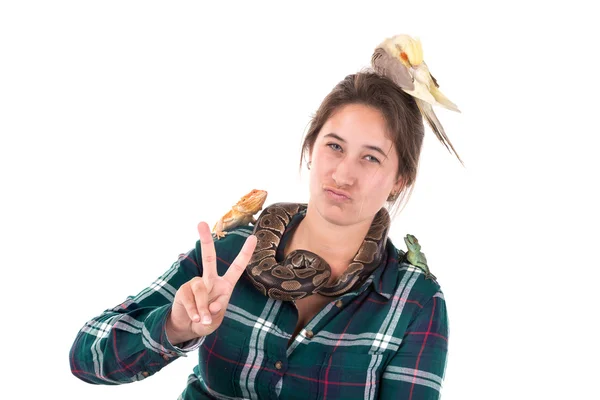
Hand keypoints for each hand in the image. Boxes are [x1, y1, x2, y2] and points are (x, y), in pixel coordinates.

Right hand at [166, 222, 256, 344]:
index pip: (237, 267)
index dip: (246, 253)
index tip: (253, 237)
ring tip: (202, 319)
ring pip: (201, 289)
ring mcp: (196, 283)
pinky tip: (195, 318)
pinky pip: (190, 299)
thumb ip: (216, 312)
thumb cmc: (207, 321)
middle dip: (204, 240)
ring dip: (202, 307)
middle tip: (200, 222)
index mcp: (225, 285)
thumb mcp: (216, 320)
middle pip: (208, 258)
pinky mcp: (183, 290)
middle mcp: (210, 280)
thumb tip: (212, 305)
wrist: (188, 328)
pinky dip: (194, 311)